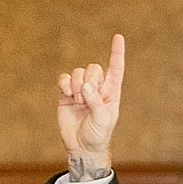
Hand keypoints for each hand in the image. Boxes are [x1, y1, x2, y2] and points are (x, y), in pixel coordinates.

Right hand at [58, 32, 124, 173]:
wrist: (81, 146)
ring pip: (78, 72)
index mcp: (111, 92)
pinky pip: (64, 78)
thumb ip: (96, 102)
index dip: (116, 53)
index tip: (118, 37)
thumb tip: (86, 85)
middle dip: (88, 82)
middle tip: (86, 100)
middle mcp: (97, 88)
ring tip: (78, 102)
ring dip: (76, 86)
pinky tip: (67, 94)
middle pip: (93, 69)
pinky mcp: (66, 93)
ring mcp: (81, 89)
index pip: (115, 69)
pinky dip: (64, 84)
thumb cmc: (98, 135)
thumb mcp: (102, 120)